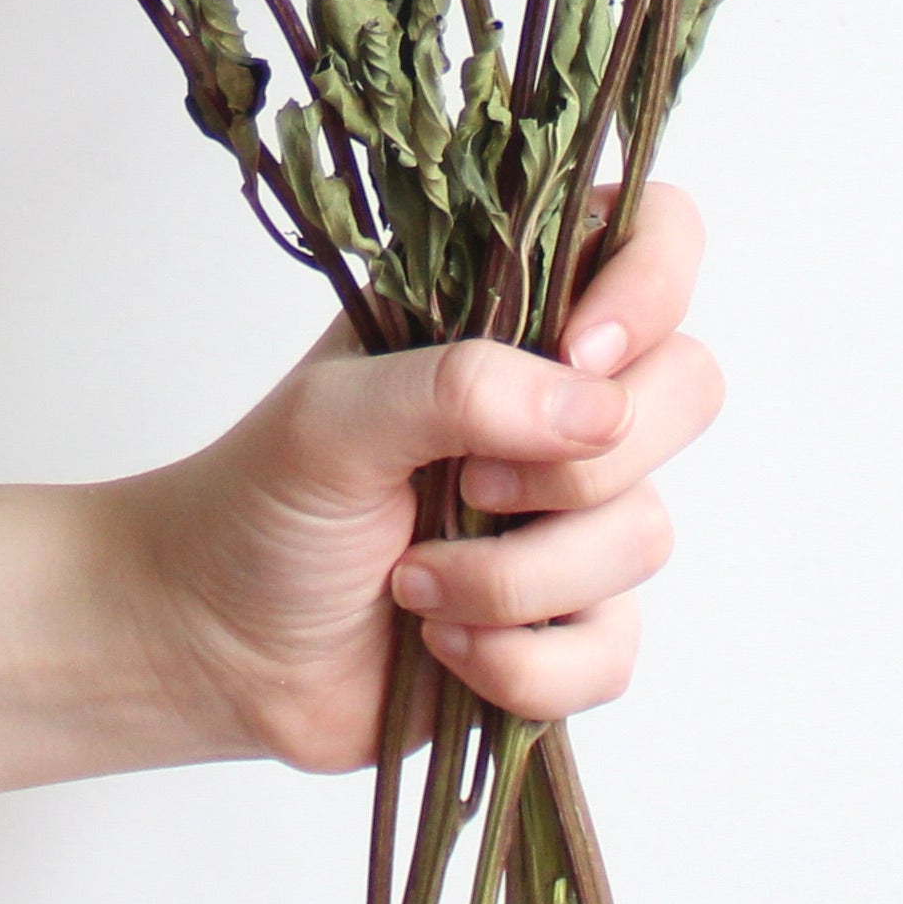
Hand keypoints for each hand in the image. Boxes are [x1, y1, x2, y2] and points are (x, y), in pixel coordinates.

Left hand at [117, 188, 722, 772]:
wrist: (214, 647)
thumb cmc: (257, 504)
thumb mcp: (334, 417)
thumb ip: (459, 386)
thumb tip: (594, 407)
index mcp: (507, 315)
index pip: (656, 240)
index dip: (650, 287)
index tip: (579, 351)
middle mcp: (558, 403)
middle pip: (688, 388)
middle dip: (579, 463)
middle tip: (468, 482)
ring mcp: (572, 516)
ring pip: (645, 533)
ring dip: (514, 578)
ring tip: (412, 582)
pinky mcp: (569, 623)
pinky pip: (616, 649)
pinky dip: (522, 663)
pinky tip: (444, 650)